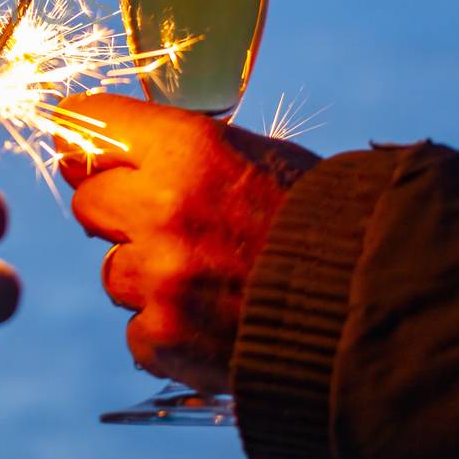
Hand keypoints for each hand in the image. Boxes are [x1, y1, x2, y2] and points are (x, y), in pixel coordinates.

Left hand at [56, 93, 317, 393]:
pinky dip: (169, 332)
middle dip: (118, 213)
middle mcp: (162, 207)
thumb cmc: (323, 222)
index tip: (82, 145)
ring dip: (149, 278)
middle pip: (87, 200)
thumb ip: (176, 152)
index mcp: (188, 148)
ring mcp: (160, 276)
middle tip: (169, 226)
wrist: (375, 306)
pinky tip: (217, 324)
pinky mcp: (164, 336)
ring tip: (215, 281)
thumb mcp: (255, 156)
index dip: (87, 137)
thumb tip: (91, 146)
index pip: (88, 122)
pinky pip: (137, 330)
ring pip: (113, 271)